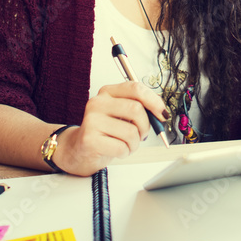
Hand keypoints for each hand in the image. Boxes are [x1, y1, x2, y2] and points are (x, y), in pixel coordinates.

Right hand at [52, 81, 168, 176]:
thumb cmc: (105, 132)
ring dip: (135, 143)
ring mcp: (91, 120)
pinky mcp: (89, 139)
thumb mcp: (121, 114)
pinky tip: (117, 151)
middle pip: (136, 109)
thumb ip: (139, 108)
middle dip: (145, 126)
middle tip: (142, 134)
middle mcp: (97, 103)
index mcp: (107, 92)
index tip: (162, 114)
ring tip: (127, 144)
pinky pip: (121, 147)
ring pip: (131, 131)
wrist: (78, 150)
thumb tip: (161, 112)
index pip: (135, 88)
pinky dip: (125, 152)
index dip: (154, 101)